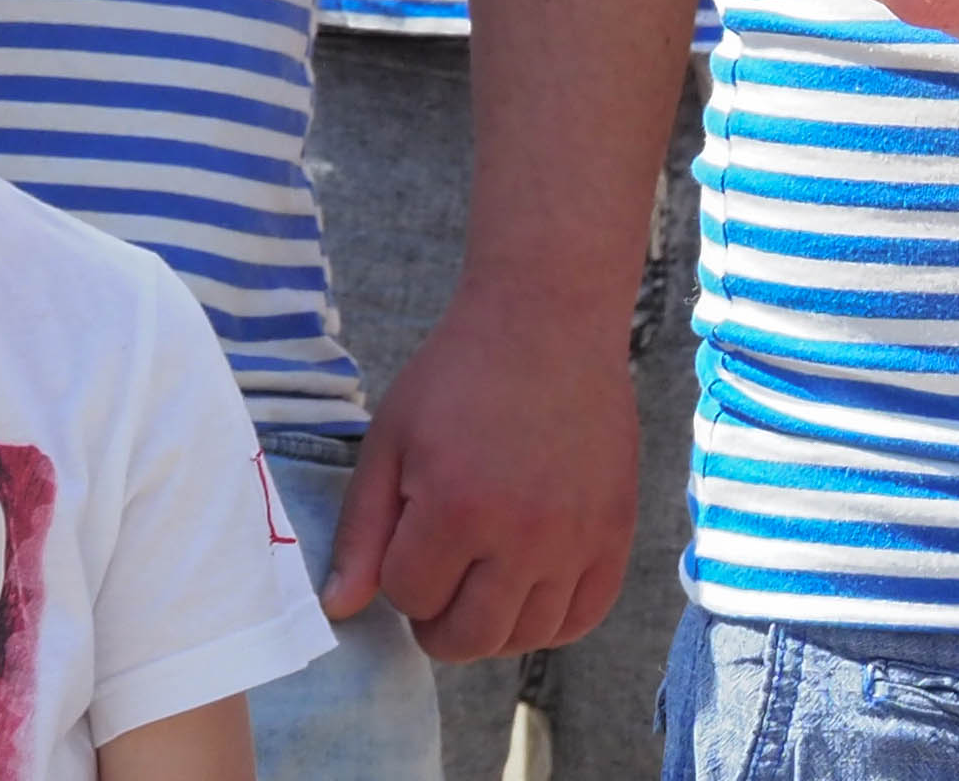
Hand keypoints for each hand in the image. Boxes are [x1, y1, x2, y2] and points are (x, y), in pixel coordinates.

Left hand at [331, 283, 641, 658]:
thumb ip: (361, 532)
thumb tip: (340, 608)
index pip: (409, 598)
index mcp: (457, 509)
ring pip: (526, 637)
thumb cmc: (458, 376)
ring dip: (492, 624)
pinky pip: (586, 615)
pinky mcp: (617, 529)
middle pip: (468, 637)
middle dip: (437, 621)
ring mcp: (577, 536)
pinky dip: (553, 621)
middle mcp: (523, 535)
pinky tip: (531, 589)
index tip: (410, 532)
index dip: (399, 573)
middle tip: (438, 580)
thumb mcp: (390, 442)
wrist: (549, 320)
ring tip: (482, 582)